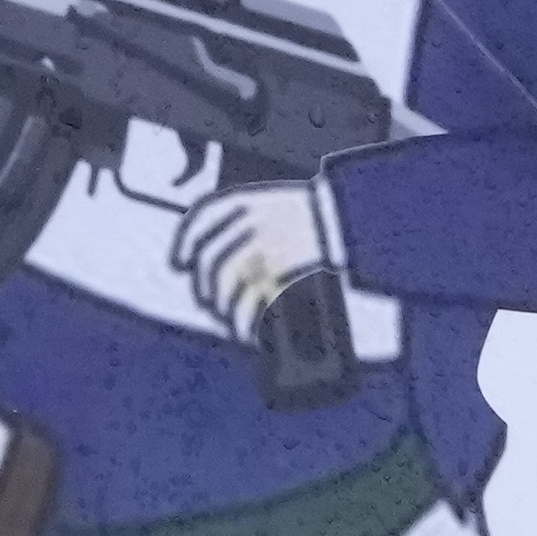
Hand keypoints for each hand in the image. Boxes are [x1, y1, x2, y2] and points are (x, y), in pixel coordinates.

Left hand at [172, 180, 330, 336]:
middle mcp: (250, 223)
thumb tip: (207, 260)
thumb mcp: (280, 206)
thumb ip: (249, 221)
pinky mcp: (279, 276)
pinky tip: (247, 335)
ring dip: (226, 312)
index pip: (202, 216)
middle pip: (212, 260)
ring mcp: (263, 249)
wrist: (357, 224)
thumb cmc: (320, 221)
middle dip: (207, 287)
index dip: (185, 241)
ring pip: (227, 287)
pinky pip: (252, 306)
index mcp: (249, 200)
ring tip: (231, 325)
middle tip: (212, 305)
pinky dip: (246, 325)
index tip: (179, 263)